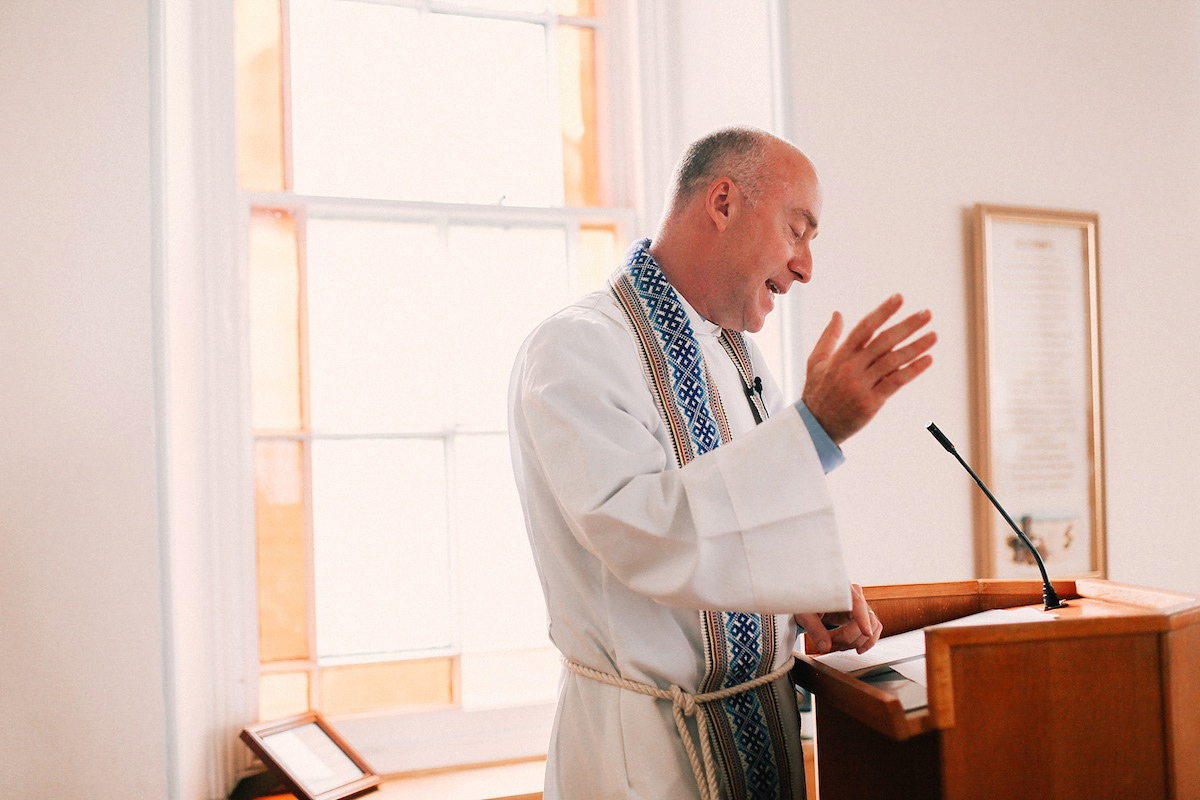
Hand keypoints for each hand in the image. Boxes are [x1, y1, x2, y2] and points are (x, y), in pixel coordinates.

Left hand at [795, 584, 882, 654]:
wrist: (809, 601)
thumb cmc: (807, 602)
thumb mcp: (806, 615)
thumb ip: (815, 630)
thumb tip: (825, 647)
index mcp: (842, 589)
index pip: (858, 603)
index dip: (863, 619)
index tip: (867, 633)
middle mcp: (856, 595)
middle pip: (866, 618)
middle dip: (850, 637)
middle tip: (832, 644)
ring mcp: (861, 606)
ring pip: (873, 626)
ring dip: (859, 641)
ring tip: (840, 646)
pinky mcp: (862, 615)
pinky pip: (874, 628)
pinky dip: (868, 641)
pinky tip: (858, 649)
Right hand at [802, 294, 935, 444]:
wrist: (815, 427)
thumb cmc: (817, 392)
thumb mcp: (815, 362)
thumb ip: (829, 336)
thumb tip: (838, 313)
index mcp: (839, 356)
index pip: (864, 328)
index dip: (883, 312)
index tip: (899, 298)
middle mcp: (851, 368)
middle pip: (883, 341)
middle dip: (907, 326)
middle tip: (926, 313)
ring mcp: (861, 386)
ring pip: (893, 361)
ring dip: (916, 347)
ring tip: (933, 335)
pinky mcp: (871, 403)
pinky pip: (895, 382)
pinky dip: (913, 370)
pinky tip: (927, 359)